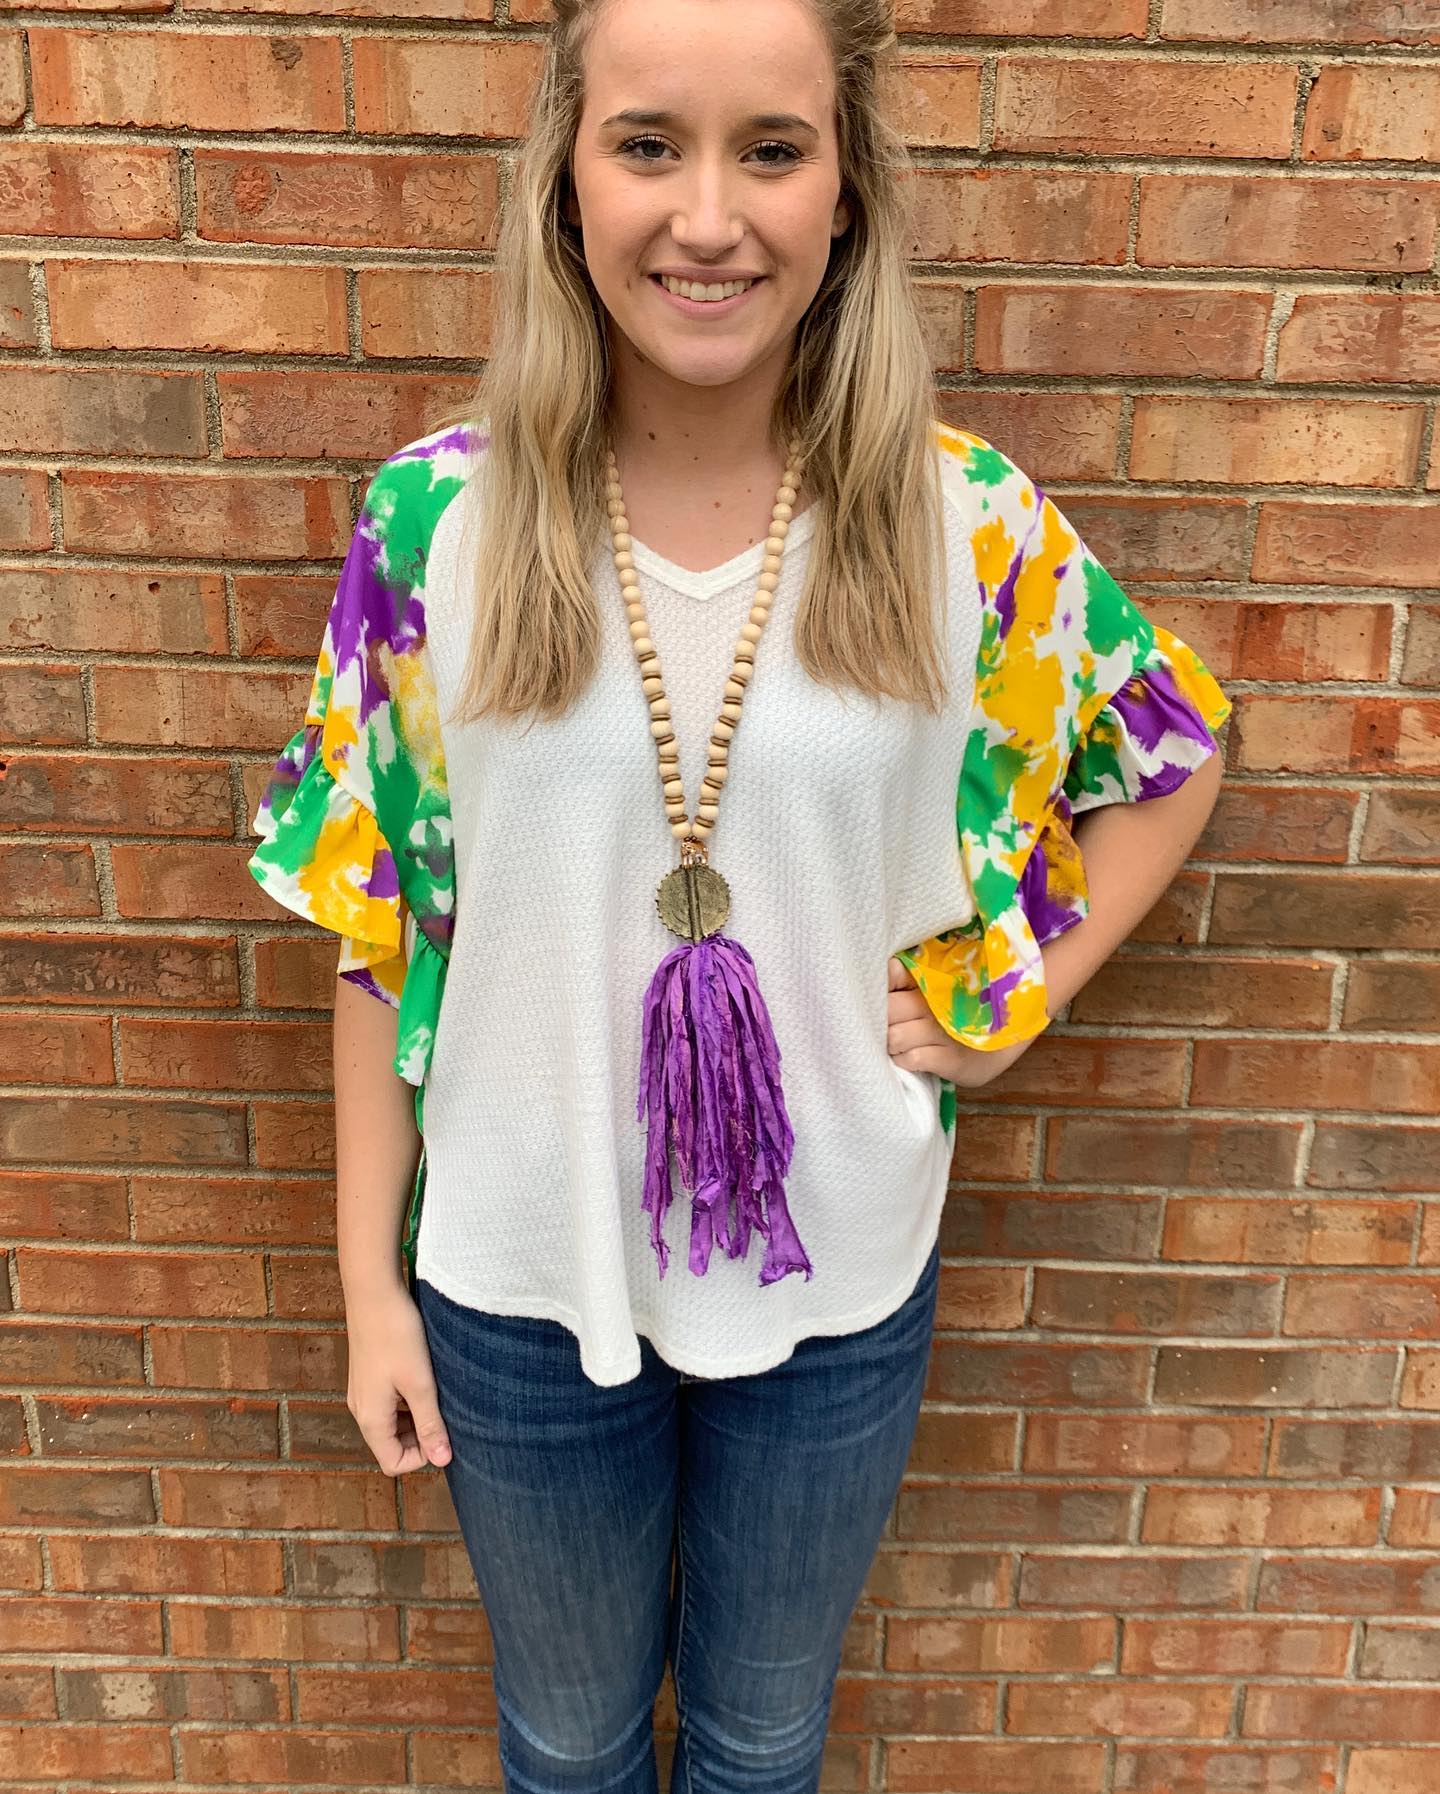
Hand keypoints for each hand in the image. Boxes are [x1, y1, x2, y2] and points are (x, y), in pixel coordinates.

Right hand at [343, 1282, 452, 1476]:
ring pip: (391, 1423)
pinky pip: (388, 1403)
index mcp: (370, 1418)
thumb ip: (430, 1423)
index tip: (443, 1432)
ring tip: (437, 1392)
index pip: (392, 1463)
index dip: (421, 1456)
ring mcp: (363, 1392)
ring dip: (415, 1417)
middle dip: (420, 1437)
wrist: (374, 1292)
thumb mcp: (420, 1383)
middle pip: (391, 1444)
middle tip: (445, 1412)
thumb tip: (443, 1461)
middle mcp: (361, 1409)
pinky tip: (424, 1377)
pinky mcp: (368, 1376)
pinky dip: (407, 1400)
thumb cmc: (397, 1335)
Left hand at [887, 955, 1037, 1088]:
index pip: (893, 974)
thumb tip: (887, 967)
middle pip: (888, 1010)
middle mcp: (935, 1005)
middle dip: (881, 1022)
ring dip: (891, 1045)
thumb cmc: (964, 1015)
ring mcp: (944, 1033)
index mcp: (931, 982)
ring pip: (895, 1037)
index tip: (882, 998)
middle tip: (885, 1028)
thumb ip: (911, 979)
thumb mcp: (942, 991)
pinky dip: (905, 1060)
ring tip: (897, 1046)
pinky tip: (911, 1058)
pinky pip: (913, 1059)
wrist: (1006, 1041)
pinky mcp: (951, 1059)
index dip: (882, 988)